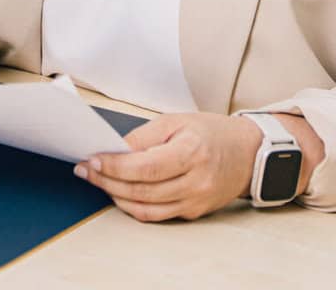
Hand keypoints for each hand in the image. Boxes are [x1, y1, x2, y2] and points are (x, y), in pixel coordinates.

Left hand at [75, 113, 264, 222]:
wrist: (248, 153)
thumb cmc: (212, 132)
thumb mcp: (177, 121)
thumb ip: (144, 137)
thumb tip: (113, 150)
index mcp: (192, 151)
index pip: (145, 166)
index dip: (114, 166)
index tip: (92, 160)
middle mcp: (196, 180)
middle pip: (142, 190)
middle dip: (108, 180)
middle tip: (87, 170)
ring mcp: (196, 200)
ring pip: (146, 208)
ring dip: (117, 196)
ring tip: (100, 181)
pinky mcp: (194, 212)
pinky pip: (157, 214)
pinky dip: (135, 206)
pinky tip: (121, 192)